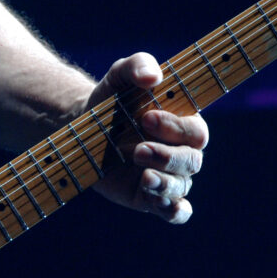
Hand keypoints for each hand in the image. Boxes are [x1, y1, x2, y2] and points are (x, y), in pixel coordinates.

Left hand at [88, 53, 209, 223]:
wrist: (81, 130)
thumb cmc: (109, 100)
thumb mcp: (119, 76)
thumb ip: (137, 66)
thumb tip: (153, 76)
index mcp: (182, 124)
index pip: (195, 131)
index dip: (175, 127)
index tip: (146, 117)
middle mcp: (180, 152)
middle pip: (192, 161)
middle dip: (167, 156)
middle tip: (137, 149)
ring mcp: (166, 176)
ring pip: (181, 186)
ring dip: (165, 184)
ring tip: (143, 176)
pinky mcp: (148, 197)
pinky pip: (174, 211)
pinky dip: (175, 212)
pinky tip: (165, 206)